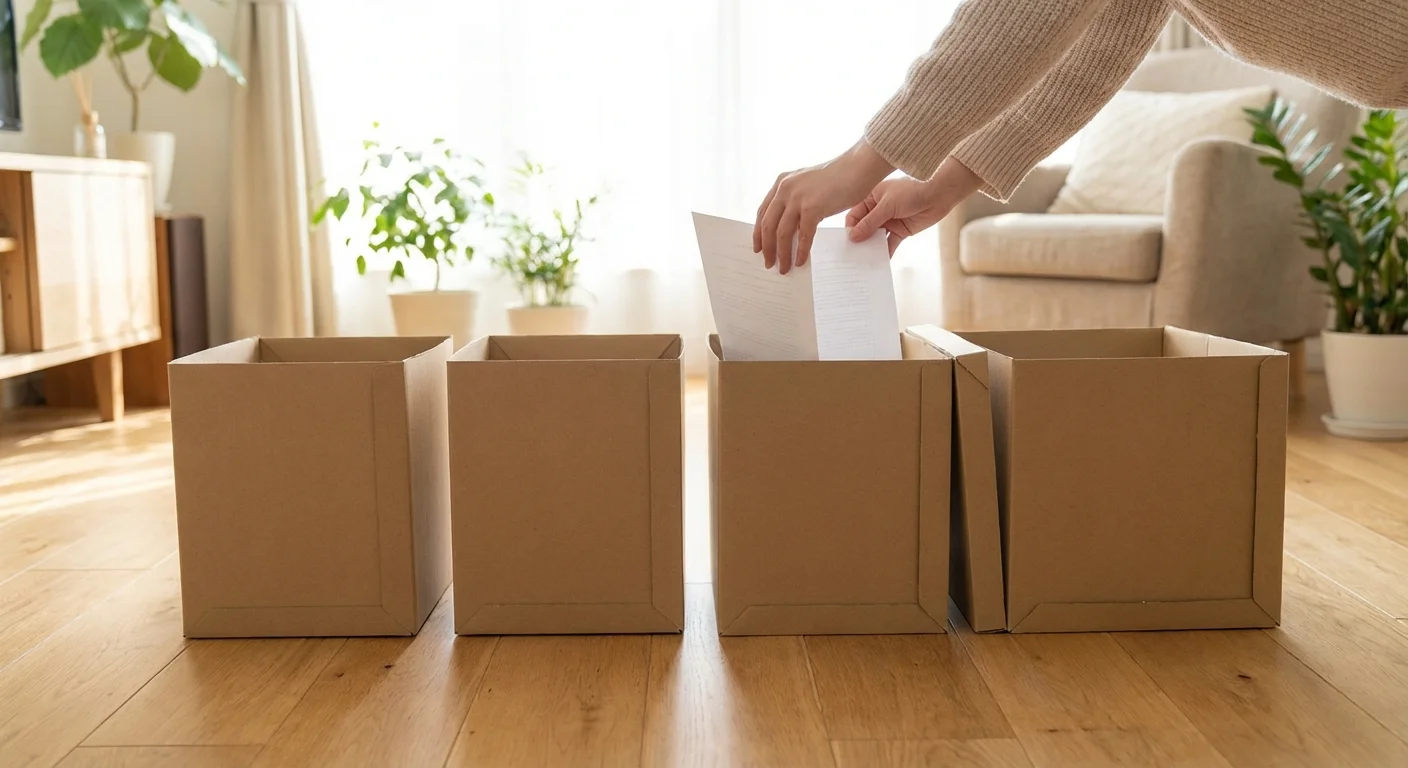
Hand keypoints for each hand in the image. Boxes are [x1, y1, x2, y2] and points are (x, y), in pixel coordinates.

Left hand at [753, 140, 892, 273]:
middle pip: (768, 225)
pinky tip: (801, 261)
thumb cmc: (838, 177)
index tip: (758, 248)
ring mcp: (797, 198)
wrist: (858, 166)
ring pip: (782, 233)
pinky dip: (801, 251)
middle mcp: (785, 189)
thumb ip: (795, 201)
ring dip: (782, 254)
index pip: (762, 212)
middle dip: (767, 248)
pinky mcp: (812, 207)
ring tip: (784, 268)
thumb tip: (790, 227)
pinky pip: (803, 235)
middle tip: (768, 263)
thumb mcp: (808, 186)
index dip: (758, 233)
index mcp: (781, 183)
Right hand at [847, 157, 983, 253]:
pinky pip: (890, 244)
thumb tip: (853, 237)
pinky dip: (886, 252)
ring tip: (865, 261)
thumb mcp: (887, 205)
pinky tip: (880, 262)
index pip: (855, 216)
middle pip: (864, 228)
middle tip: (853, 255)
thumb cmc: (912, 190)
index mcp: (871, 198)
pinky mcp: (901, 231)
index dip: (851, 228)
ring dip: (871, 248)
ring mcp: (889, 221)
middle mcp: (878, 210)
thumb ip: (870, 222)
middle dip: (860, 240)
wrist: (938, 193)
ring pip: (876, 238)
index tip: (848, 242)